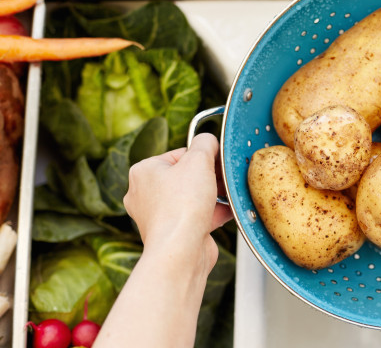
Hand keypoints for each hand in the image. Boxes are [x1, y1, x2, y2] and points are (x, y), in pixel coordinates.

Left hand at [123, 133, 231, 271]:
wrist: (181, 250)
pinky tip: (227, 211)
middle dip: (209, 178)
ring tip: (227, 196)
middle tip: (223, 180)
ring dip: (213, 196)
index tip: (217, 163)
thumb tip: (209, 140)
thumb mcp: (199, 160)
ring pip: (191, 198)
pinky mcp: (172, 232)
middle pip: (186, 176)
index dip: (202, 157)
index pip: (179, 154)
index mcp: (143, 171)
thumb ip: (206, 143)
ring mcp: (157, 215)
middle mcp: (145, 193)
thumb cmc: (182, 206)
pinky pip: (195, 216)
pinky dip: (212, 213)